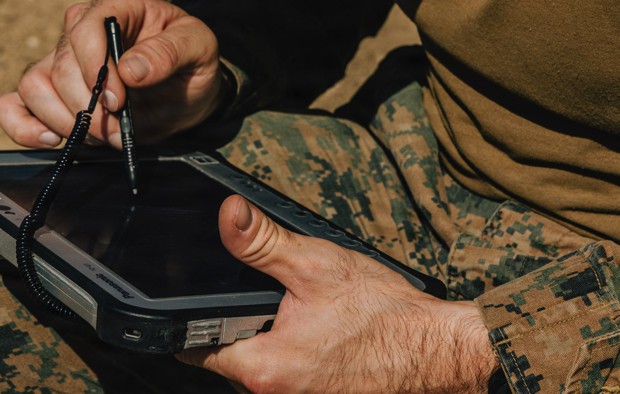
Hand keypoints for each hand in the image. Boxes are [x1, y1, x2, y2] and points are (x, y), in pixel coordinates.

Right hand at [0, 0, 222, 148]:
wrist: (185, 93)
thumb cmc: (190, 61)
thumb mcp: (197, 48)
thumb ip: (169, 53)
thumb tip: (131, 70)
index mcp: (115, 8)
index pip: (86, 28)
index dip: (96, 68)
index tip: (119, 101)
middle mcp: (81, 31)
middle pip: (60, 66)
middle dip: (88, 106)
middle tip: (117, 128)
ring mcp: (60, 63)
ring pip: (34, 87)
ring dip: (63, 120)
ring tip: (98, 134)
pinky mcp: (51, 95)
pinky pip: (13, 106)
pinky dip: (23, 127)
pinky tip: (51, 140)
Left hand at [178, 195, 498, 392]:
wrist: (436, 349)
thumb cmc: (384, 315)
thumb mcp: (315, 265)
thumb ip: (261, 241)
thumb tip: (228, 215)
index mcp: (263, 368)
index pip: (195, 349)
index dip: (192, 320)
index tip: (196, 297)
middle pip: (227, 356)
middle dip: (235, 323)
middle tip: (261, 294)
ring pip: (258, 363)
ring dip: (265, 336)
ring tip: (293, 310)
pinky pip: (285, 373)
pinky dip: (289, 350)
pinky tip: (315, 330)